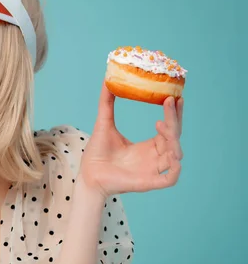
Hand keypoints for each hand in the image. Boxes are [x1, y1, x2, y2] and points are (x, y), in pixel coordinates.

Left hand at [79, 82, 183, 197]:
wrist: (87, 175)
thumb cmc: (97, 154)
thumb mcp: (104, 124)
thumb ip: (106, 103)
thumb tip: (107, 80)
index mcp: (148, 146)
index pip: (169, 128)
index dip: (174, 114)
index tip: (173, 97)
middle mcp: (154, 157)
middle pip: (175, 138)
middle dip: (175, 119)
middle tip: (170, 101)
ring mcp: (153, 171)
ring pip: (176, 156)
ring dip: (175, 140)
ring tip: (162, 125)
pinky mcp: (149, 183)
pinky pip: (171, 178)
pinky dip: (176, 168)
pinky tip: (172, 155)